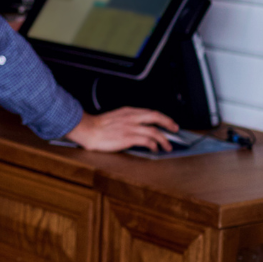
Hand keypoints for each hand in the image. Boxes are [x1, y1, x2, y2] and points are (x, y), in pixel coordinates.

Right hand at [63, 107, 179, 152]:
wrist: (87, 129)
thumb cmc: (97, 126)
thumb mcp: (115, 117)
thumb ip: (127, 120)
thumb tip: (138, 127)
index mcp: (128, 111)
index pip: (150, 112)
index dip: (162, 117)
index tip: (168, 122)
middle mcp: (131, 117)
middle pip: (156, 117)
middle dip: (168, 123)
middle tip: (175, 129)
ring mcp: (130, 127)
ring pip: (154, 131)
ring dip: (164, 139)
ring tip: (168, 146)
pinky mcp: (128, 138)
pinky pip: (146, 141)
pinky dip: (154, 145)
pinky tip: (155, 149)